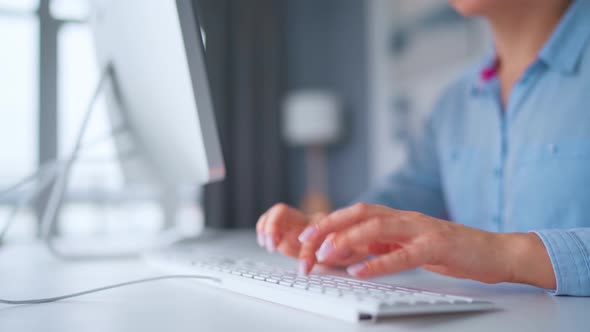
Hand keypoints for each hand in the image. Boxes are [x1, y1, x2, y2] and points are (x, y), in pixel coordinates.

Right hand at [256, 203, 367, 272]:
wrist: (353, 234)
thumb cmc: (353, 244)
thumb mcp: (356, 250)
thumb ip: (347, 250)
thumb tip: (334, 249)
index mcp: (325, 225)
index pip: (312, 235)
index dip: (306, 253)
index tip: (304, 269)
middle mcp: (309, 220)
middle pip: (286, 213)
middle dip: (274, 229)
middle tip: (272, 246)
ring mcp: (298, 222)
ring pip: (278, 213)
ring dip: (267, 227)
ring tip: (266, 245)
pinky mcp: (289, 226)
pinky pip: (272, 218)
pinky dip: (263, 226)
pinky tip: (263, 240)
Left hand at [297, 203, 555, 288]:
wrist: (494, 252)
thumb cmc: (450, 251)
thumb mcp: (408, 246)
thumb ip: (381, 246)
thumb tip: (349, 253)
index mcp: (397, 217)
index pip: (356, 214)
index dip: (328, 222)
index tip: (305, 237)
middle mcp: (405, 218)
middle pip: (360, 213)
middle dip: (329, 225)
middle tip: (305, 241)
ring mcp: (422, 229)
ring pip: (378, 227)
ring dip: (348, 239)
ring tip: (326, 253)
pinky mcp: (437, 246)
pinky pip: (404, 254)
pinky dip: (379, 263)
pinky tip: (360, 271)